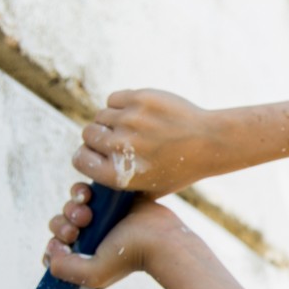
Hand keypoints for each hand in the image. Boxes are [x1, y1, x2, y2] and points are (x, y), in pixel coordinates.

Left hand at [44, 182, 191, 288]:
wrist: (159, 235)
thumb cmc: (131, 257)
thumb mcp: (93, 275)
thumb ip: (63, 269)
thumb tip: (52, 248)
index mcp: (84, 259)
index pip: (54, 252)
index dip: (54, 246)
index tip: (65, 245)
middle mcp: (89, 239)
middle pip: (59, 227)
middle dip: (63, 226)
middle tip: (78, 229)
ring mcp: (97, 218)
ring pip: (68, 208)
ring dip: (71, 208)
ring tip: (87, 212)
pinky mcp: (105, 200)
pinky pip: (81, 192)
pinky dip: (79, 192)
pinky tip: (89, 196)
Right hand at [71, 90, 227, 195]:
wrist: (209, 142)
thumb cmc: (179, 169)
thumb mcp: (149, 190)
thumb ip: (119, 187)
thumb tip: (91, 179)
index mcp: (118, 174)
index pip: (79, 159)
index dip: (87, 155)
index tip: (98, 152)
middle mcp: (119, 147)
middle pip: (88, 134)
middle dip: (100, 136)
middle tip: (118, 138)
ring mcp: (129, 120)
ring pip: (101, 115)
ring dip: (112, 120)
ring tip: (133, 126)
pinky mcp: (140, 99)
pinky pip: (114, 99)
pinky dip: (122, 104)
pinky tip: (139, 113)